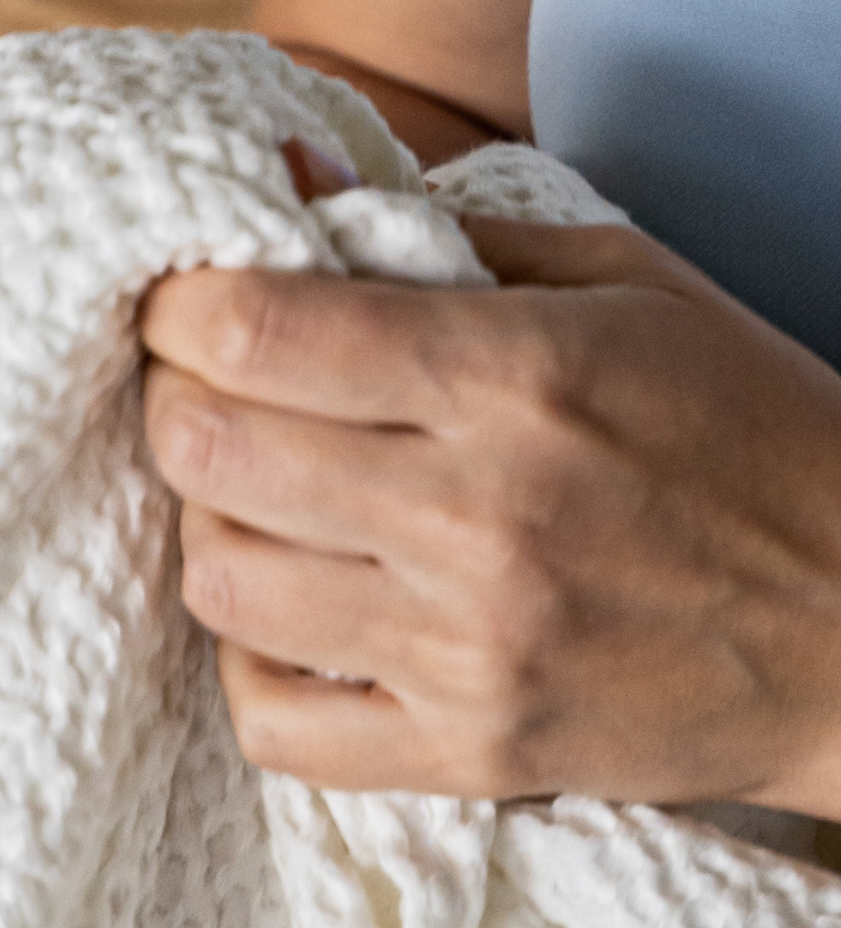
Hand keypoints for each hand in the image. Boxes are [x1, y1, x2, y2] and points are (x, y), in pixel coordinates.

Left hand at [140, 183, 840, 809]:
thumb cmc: (751, 432)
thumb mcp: (630, 285)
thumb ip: (445, 231)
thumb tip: (284, 172)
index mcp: (517, 378)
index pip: (258, 332)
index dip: (184, 307)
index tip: (191, 302)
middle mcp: (475, 516)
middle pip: (208, 453)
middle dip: (177, 404)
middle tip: (210, 393)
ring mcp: (465, 648)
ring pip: (220, 583)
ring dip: (212, 528)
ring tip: (263, 501)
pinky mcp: (467, 755)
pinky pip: (271, 727)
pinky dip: (251, 670)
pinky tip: (297, 620)